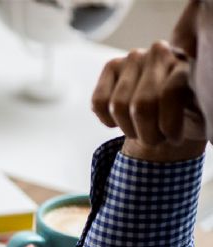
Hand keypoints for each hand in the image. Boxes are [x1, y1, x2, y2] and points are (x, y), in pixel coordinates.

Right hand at [92, 41, 206, 161]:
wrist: (171, 106)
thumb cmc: (188, 114)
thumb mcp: (201, 115)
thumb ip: (198, 109)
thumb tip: (192, 109)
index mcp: (188, 63)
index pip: (169, 95)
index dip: (168, 126)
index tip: (173, 139)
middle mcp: (160, 52)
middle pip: (141, 105)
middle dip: (147, 133)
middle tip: (155, 139)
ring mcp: (133, 57)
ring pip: (118, 106)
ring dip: (128, 129)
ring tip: (141, 131)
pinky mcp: (112, 65)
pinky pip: (99, 102)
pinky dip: (108, 120)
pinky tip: (122, 120)